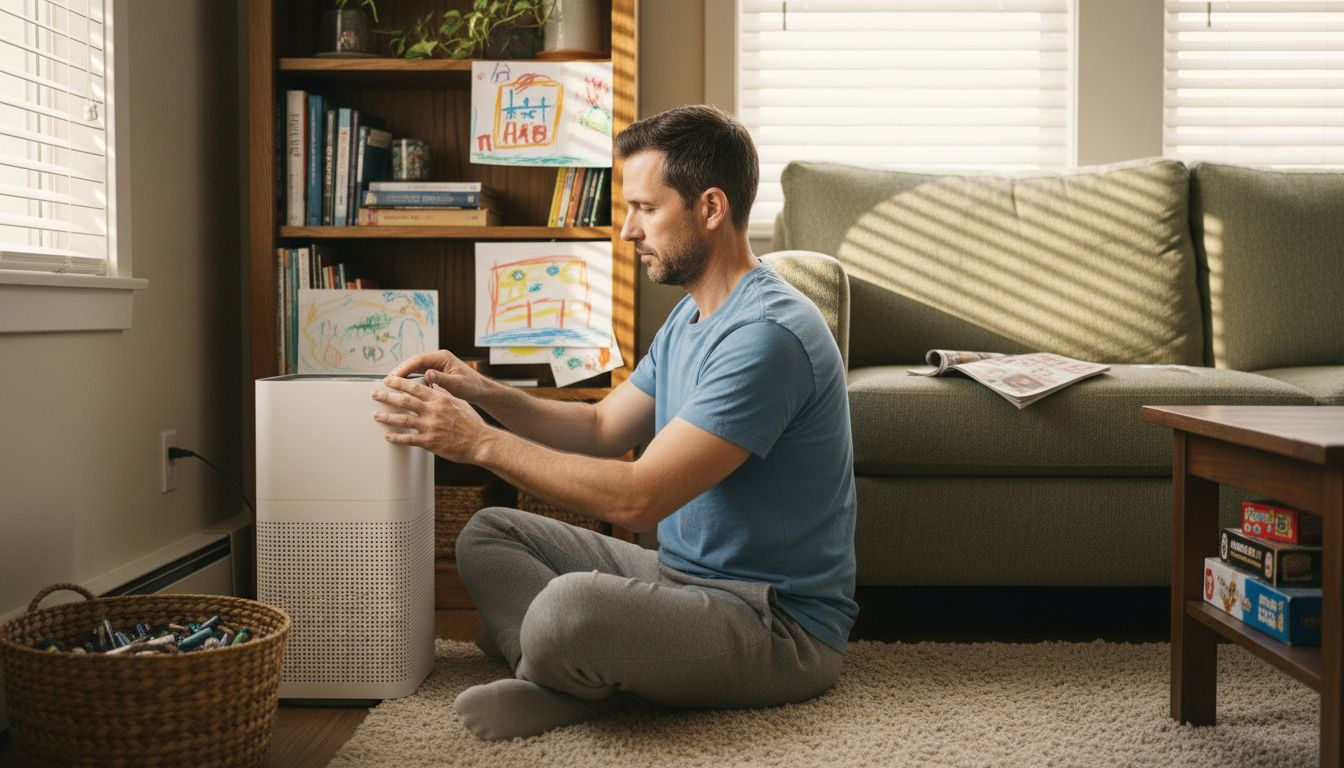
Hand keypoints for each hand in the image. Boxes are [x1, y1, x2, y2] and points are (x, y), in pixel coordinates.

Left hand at [372, 375, 488, 462]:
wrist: (480, 442)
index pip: (415, 387)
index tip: (389, 380)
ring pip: (403, 419)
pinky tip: (388, 436)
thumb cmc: (472, 424)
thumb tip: (434, 386)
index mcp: (440, 399)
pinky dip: (396, 437)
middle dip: (387, 396)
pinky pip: (408, 439)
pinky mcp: (430, 442)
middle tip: (375, 394)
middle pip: (405, 400)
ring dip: (387, 417)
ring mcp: (430, 426)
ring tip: (376, 415)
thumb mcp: (459, 403)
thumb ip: (444, 394)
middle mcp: (433, 411)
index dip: (399, 383)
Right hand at [389, 349, 489, 403]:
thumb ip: (442, 379)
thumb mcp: (457, 384)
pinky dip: (410, 379)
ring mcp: (436, 364)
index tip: (394, 376)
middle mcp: (438, 358)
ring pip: (415, 367)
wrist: (480, 390)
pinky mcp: (436, 372)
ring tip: (391, 384)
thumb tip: (427, 373)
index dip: (405, 367)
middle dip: (401, 370)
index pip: (419, 359)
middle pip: (414, 362)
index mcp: (443, 357)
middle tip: (388, 381)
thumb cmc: (472, 386)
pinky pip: (419, 373)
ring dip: (404, 375)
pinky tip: (403, 387)